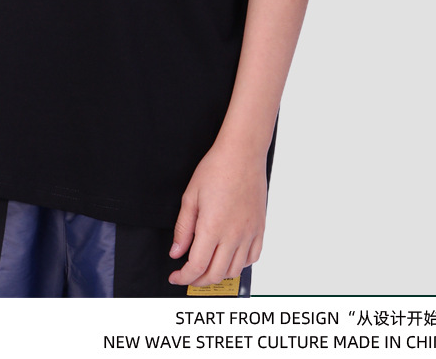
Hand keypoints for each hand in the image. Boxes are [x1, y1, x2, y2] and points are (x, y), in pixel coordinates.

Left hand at [168, 144, 266, 287]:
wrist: (242, 154)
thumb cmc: (216, 169)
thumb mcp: (190, 196)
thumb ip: (183, 228)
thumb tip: (176, 252)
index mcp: (212, 228)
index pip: (196, 266)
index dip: (183, 277)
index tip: (176, 276)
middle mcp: (233, 235)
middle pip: (215, 274)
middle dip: (198, 281)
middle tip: (188, 275)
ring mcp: (249, 233)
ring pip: (234, 270)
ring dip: (219, 275)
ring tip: (208, 266)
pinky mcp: (259, 228)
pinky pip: (252, 258)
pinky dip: (240, 265)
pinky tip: (229, 257)